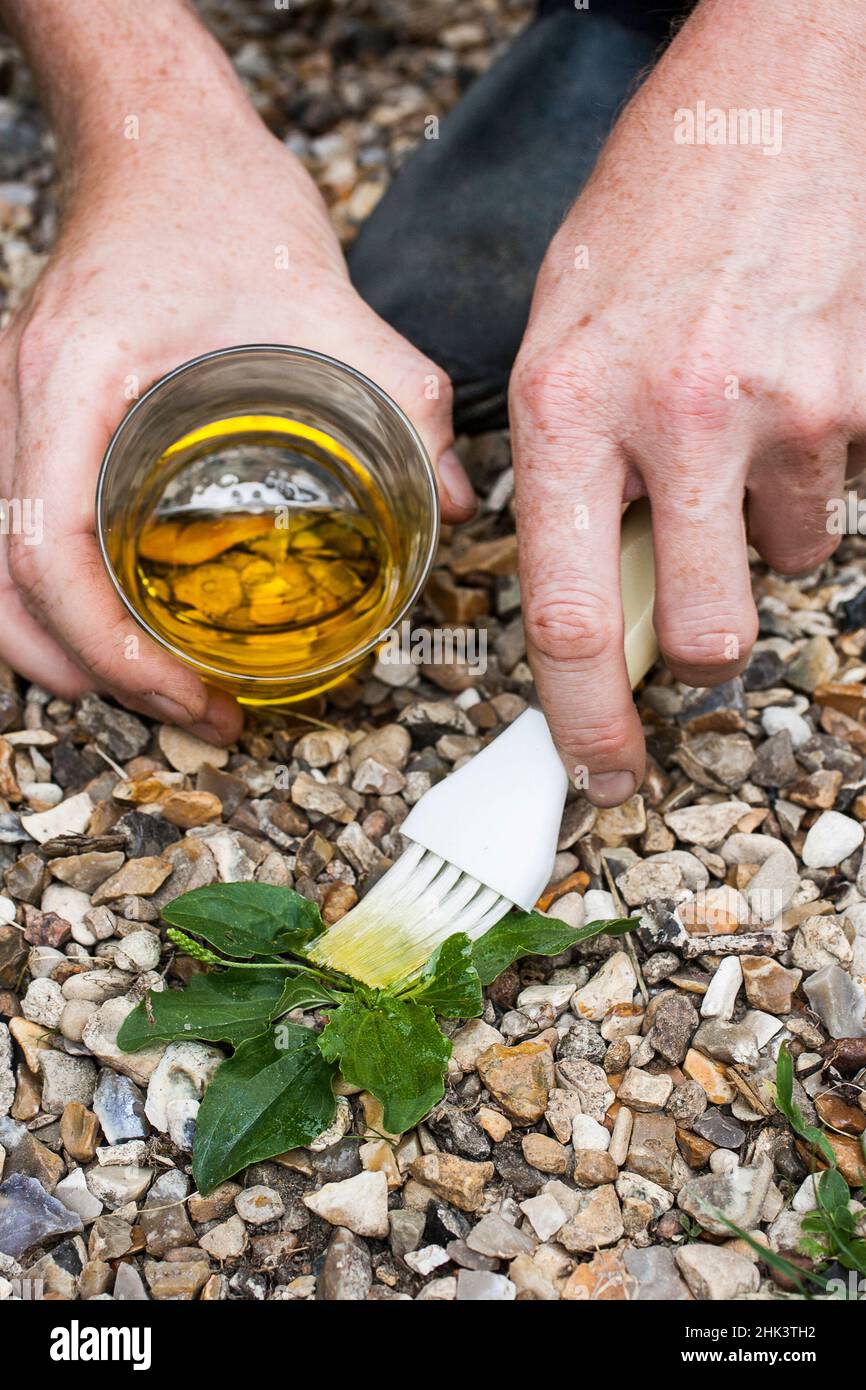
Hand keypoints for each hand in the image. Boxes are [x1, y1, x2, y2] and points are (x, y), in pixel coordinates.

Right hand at [0, 3, 473, 739]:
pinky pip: (11, 532)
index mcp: (74, 381)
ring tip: (149, 693)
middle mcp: (20, 403)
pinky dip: (52, 600)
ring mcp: (12, 412)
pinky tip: (112, 630)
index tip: (186, 691)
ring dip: (60, 649)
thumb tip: (455, 506)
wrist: (158, 143)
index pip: (48, 546)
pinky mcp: (31, 419)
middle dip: (88, 672)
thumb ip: (400, 400)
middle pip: (6, 582)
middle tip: (189, 713)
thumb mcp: (326, 301)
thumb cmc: (219, 206)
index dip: (107, 643)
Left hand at [509, 0, 865, 803]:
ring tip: (739, 425)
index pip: (565, 615)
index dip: (582, 719)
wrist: (773, 94)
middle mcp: (675, 418)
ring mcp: (784, 407)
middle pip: (701, 633)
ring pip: (786, 557)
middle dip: (700, 648)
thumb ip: (565, 465)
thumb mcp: (558, 332)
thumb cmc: (651, 211)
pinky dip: (815, 465)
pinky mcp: (861, 394)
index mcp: (569, 409)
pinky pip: (841, 486)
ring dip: (761, 525)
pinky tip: (787, 386)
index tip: (599, 770)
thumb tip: (586, 579)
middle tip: (694, 614)